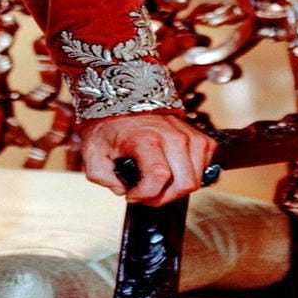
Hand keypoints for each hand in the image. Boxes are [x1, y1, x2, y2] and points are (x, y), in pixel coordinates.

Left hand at [79, 113, 216, 205]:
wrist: (120, 99)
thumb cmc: (108, 125)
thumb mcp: (92, 152)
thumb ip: (102, 177)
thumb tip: (123, 191)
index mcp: (146, 138)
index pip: (158, 178)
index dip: (145, 195)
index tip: (131, 195)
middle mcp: (172, 136)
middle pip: (184, 183)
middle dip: (163, 197)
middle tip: (145, 194)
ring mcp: (188, 135)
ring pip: (197, 178)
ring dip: (177, 189)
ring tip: (157, 184)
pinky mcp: (197, 136)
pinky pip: (205, 165)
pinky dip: (192, 174)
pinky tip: (174, 172)